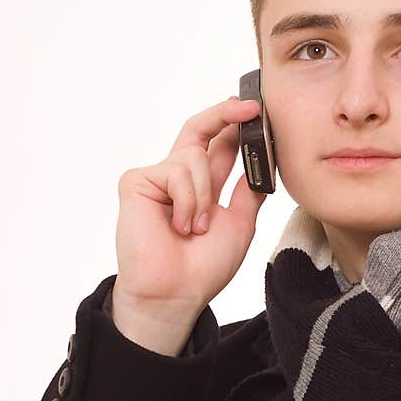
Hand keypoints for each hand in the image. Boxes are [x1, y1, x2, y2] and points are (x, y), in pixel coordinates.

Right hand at [114, 95, 268, 320]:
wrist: (176, 292)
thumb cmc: (204, 267)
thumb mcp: (240, 223)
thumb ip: (249, 190)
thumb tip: (264, 162)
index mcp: (202, 186)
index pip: (220, 146)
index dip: (237, 127)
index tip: (258, 112)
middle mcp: (178, 177)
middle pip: (199, 129)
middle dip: (224, 114)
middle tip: (248, 107)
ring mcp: (157, 178)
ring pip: (193, 157)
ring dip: (205, 196)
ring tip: (197, 229)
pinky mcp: (136, 181)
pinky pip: (175, 172)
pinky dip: (187, 202)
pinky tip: (179, 226)